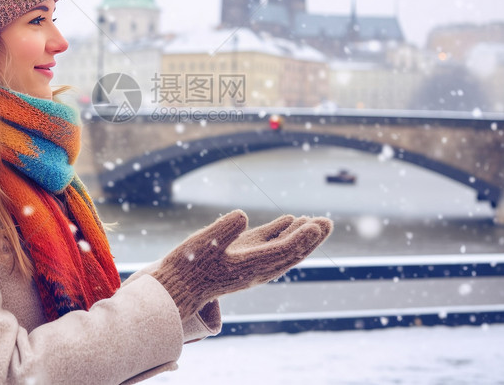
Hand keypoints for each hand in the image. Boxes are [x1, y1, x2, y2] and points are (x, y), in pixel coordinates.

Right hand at [152, 210, 331, 319]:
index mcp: (250, 267)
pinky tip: (289, 219)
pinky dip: (281, 232)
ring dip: (300, 235)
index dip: (301, 238)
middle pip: (291, 254)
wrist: (176, 288)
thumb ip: (223, 230)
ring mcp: (250, 264)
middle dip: (311, 238)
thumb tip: (243, 215)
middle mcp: (256, 269)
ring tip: (317, 220)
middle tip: (328, 222)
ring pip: (283, 250)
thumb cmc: (186, 268)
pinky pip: (267, 245)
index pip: (283, 252)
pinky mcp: (241, 258)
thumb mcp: (201, 245)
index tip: (316, 224)